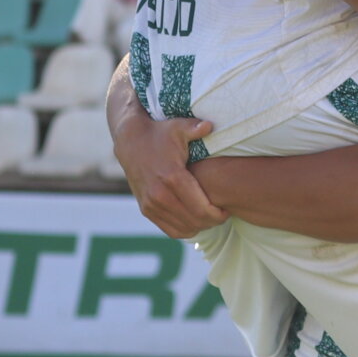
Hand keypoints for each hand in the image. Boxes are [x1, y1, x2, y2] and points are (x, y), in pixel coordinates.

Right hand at [113, 110, 225, 237]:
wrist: (130, 142)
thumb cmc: (160, 134)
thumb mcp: (178, 127)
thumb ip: (195, 128)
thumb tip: (209, 126)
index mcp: (172, 178)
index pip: (201, 209)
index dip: (218, 214)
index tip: (227, 210)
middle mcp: (159, 195)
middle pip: (194, 221)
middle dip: (212, 221)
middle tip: (222, 214)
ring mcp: (151, 204)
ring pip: (183, 229)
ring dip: (200, 226)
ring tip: (210, 216)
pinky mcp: (146, 210)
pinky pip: (170, 230)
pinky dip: (185, 230)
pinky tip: (195, 220)